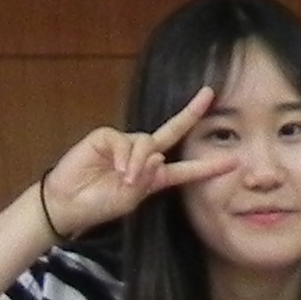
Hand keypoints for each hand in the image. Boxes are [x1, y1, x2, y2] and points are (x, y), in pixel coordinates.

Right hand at [35, 86, 240, 240]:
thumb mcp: (130, 200)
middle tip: (209, 94)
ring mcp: (125, 144)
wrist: (68, 203)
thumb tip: (157, 156)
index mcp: (153, 176)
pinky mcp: (106, 137)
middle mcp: (143, 155)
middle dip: (191, 113)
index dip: (207, 166)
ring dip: (139, 163)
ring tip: (125, 180)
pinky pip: (125, 142)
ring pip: (146, 144)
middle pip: (172, 131)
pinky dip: (125, 157)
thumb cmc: (99, 205)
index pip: (185, 169)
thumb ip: (146, 181)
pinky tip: (118, 170)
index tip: (233, 161)